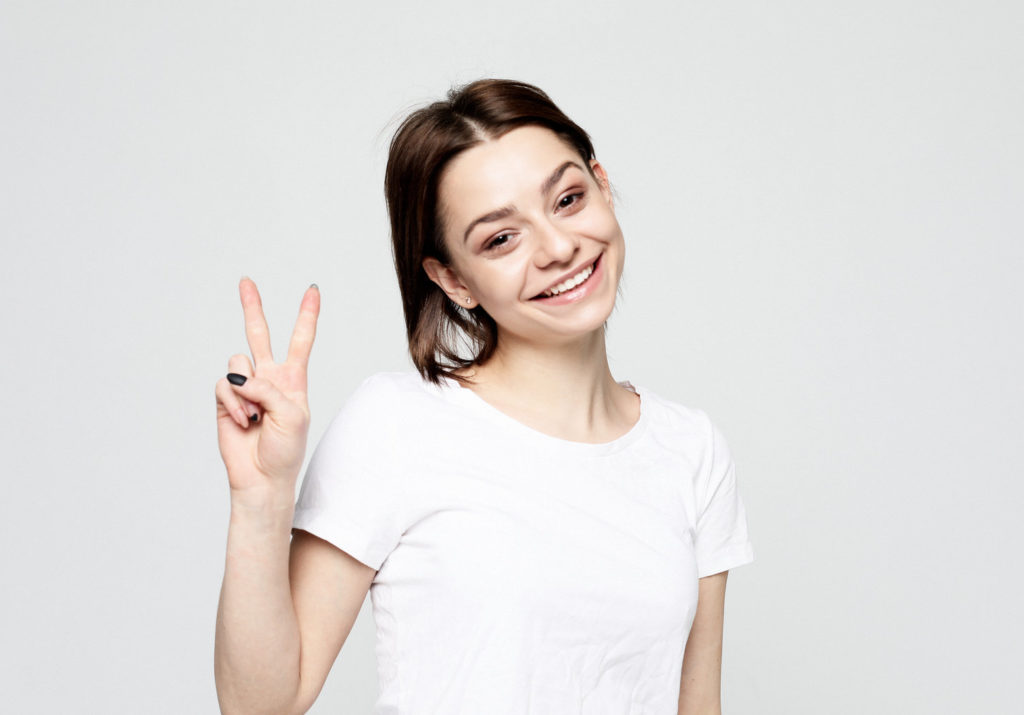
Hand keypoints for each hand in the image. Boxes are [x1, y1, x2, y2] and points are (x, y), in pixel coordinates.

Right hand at [214, 277, 319, 503]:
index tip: (312, 290)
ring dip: (248, 389)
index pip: (301, 340)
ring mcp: (245, 387)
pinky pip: (226, 384)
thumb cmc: (285, 450)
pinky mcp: (226, 398)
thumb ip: (270, 389)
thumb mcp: (293, 415)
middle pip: (259, 334)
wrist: (262, 477)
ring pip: (239, 360)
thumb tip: (239, 375)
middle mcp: (268, 377)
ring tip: (257, 416)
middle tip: (246, 281)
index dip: (307, 315)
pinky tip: (246, 422)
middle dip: (252, 308)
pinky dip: (236, 403)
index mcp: (293, 379)